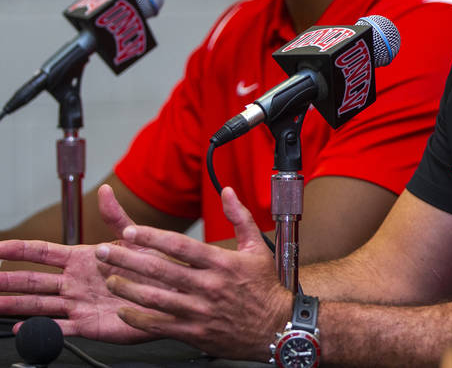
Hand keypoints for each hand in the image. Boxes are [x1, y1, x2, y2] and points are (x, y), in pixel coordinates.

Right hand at [0, 185, 163, 342]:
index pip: (42, 253)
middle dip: (7, 280)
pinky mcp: (90, 324)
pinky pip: (60, 328)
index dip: (18, 250)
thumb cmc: (157, 264)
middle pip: (32, 281)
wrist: (176, 292)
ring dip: (15, 305)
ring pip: (39, 305)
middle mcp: (76, 281)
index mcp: (83, 258)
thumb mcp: (136, 237)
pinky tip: (22, 328)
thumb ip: (116, 217)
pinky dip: (42, 330)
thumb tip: (105, 191)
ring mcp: (80, 303)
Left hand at [96, 187, 290, 359]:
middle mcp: (208, 286)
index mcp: (222, 263)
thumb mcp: (257, 247)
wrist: (276, 327)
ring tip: (109, 279)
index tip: (129, 232)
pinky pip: (159, 325)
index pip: (180, 246)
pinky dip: (137, 318)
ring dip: (127, 288)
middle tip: (103, 251)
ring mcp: (199, 310)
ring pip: (155, 298)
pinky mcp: (194, 331)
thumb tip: (227, 191)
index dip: (151, 238)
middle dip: (127, 259)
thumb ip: (240, 216)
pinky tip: (123, 309)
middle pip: (160, 270)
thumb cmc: (265, 287)